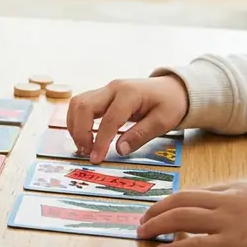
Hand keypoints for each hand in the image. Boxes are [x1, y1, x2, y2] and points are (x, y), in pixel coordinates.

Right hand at [67, 75, 189, 162]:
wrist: (172, 88)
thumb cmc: (170, 104)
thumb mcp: (163, 122)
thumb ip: (141, 135)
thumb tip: (120, 150)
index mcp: (130, 94)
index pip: (109, 120)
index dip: (100, 141)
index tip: (96, 158)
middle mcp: (113, 88)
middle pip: (84, 106)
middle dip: (80, 132)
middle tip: (86, 152)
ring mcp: (105, 89)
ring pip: (78, 103)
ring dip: (75, 126)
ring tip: (83, 145)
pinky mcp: (101, 94)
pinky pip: (81, 104)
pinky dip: (77, 120)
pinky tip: (83, 135)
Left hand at [137, 183, 246, 246]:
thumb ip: (245, 205)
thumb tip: (226, 217)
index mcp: (239, 189)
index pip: (196, 192)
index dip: (174, 201)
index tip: (161, 209)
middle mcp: (229, 201)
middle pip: (180, 200)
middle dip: (156, 209)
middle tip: (143, 219)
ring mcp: (229, 221)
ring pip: (180, 217)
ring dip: (156, 225)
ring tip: (143, 234)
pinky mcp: (232, 245)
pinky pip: (193, 244)